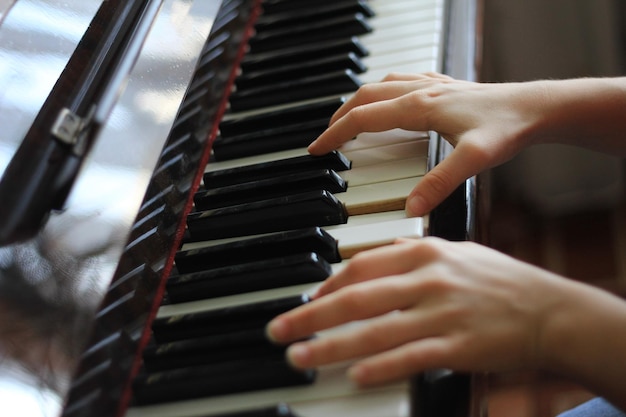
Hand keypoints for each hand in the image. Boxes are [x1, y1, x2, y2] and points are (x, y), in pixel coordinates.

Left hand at [266, 238, 585, 386]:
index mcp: (423, 253)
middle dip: (311, 315)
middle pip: (356, 299)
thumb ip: (410, 255)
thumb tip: (373, 259)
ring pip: (375, 331)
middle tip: (279, 330)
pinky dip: (381, 367)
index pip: (360, 267)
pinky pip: (410, 357)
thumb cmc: (497, 280)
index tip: (306, 302)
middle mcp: (428, 280)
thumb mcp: (453, 254)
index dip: (327, 287)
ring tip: (300, 357)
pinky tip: (356, 375)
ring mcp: (442, 313)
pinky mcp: (457, 346)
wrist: (548, 310)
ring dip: (332, 346)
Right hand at [308, 73, 625, 216]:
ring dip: (359, 102)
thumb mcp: (473, 160)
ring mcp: (432, 86)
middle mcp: (420, 91)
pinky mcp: (444, 87)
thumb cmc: (507, 128)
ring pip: (381, 86)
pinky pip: (402, 81)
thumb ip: (440, 184)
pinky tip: (389, 98)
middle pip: (366, 97)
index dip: (335, 133)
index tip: (316, 148)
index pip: (363, 117)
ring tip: (347, 120)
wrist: (536, 107)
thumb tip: (411, 207)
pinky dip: (383, 91)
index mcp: (419, 107)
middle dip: (339, 117)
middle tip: (325, 139)